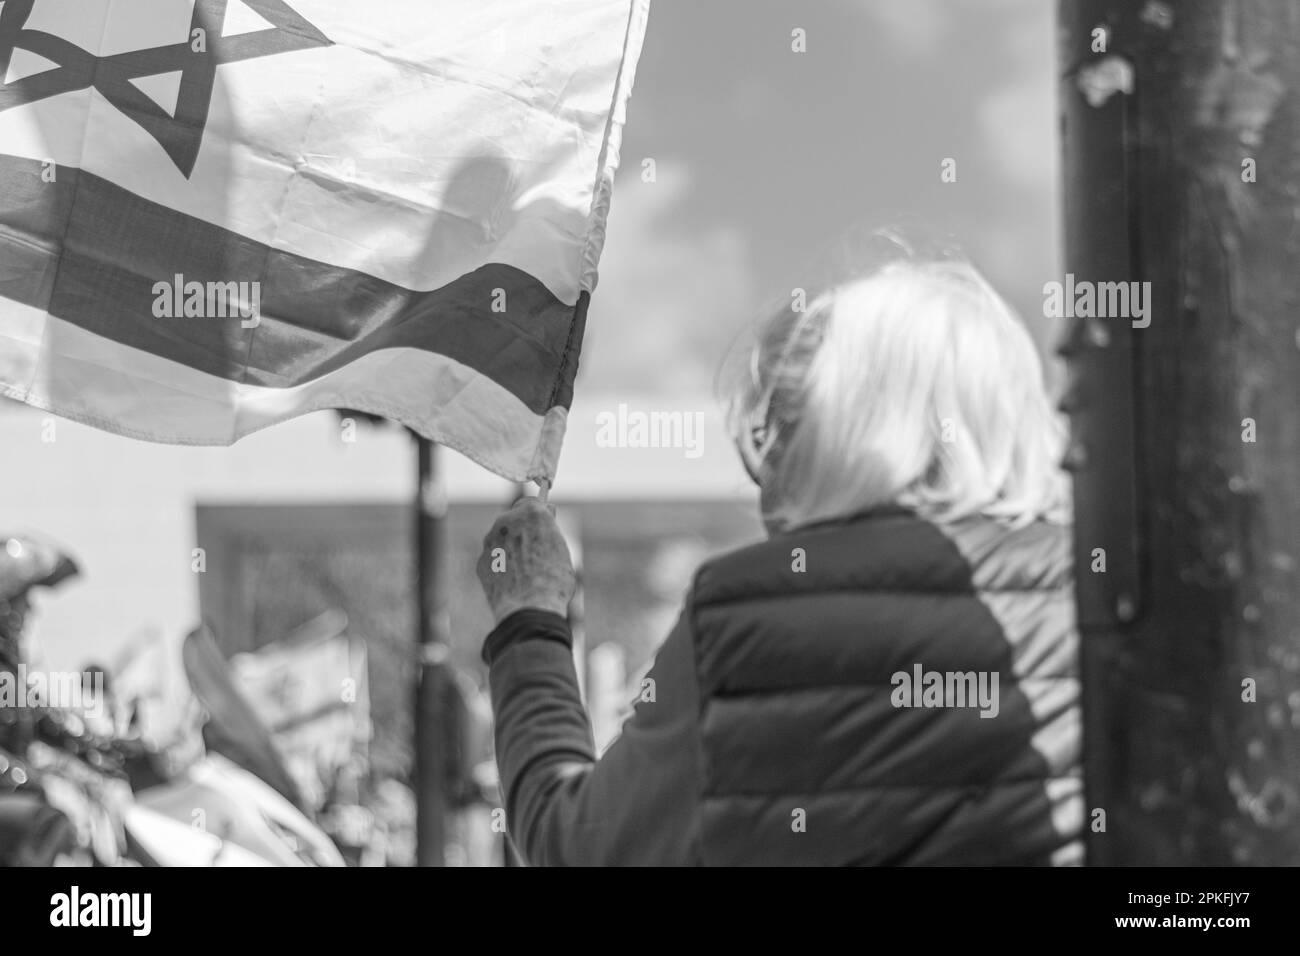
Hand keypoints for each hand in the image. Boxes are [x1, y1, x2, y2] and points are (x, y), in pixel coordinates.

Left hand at [476, 497, 575, 625]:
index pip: (532, 503)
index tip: (543, 525)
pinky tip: (513, 582)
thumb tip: (548, 514)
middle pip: (514, 520)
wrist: (529, 609)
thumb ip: (550, 529)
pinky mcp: (481, 561)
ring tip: (526, 572)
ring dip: (511, 548)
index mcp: (531, 514)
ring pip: (501, 539)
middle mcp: (507, 522)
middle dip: (522, 531)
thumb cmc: (553, 580)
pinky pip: (493, 558)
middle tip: (536, 552)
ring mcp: (490, 542)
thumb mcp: (561, 550)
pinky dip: (501, 565)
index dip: (538, 515)